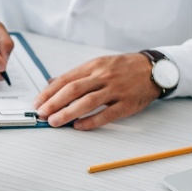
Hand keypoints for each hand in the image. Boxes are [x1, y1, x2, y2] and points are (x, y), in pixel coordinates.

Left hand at [33, 53, 160, 129]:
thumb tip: (51, 83)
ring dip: (68, 113)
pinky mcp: (127, 103)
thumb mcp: (98, 64)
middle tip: (42, 114)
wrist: (154, 69)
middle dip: (54, 103)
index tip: (37, 103)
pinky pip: (107, 114)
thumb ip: (75, 75)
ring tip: (55, 121)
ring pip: (88, 101)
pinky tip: (79, 126)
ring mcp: (115, 90)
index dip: (48, 92)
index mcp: (93, 66)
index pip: (65, 79)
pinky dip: (91, 121)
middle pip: (73, 90)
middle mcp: (102, 76)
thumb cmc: (123, 68)